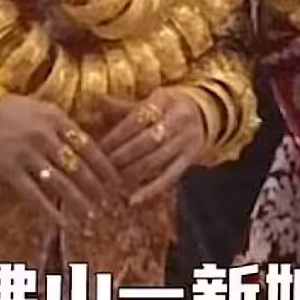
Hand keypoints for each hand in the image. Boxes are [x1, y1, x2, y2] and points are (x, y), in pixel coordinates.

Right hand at [0, 93, 121, 230]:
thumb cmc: (13, 111)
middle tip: (110, 205)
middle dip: (97, 189)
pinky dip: (51, 211)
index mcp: (56, 119)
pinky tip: (65, 223)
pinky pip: (35, 195)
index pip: (90, 147)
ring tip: (93, 217)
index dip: (105, 167)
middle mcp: (44, 136)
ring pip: (60, 184)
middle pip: (78, 168)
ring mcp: (26, 154)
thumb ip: (66, 127)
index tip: (118, 182)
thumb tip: (93, 148)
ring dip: (79, 203)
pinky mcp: (10, 170)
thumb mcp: (43, 109)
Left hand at [101, 89, 205, 205]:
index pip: (136, 120)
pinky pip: (170, 177)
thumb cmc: (168, 106)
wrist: (205, 112)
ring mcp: (186, 141)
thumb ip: (122, 105)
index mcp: (165, 100)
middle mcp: (178, 119)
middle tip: (101, 168)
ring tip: (111, 181)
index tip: (97, 149)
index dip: (116, 136)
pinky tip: (133, 200)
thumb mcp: (150, 99)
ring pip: (156, 161)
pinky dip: (151, 190)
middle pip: (146, 141)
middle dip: (121, 156)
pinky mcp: (190, 159)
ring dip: (131, 173)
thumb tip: (93, 100)